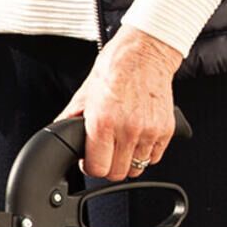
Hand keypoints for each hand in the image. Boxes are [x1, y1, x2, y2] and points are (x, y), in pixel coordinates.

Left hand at [60, 26, 183, 181]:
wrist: (145, 52)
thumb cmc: (116, 67)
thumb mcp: (85, 92)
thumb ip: (71, 117)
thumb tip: (60, 133)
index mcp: (104, 122)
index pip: (98, 168)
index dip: (91, 167)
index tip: (91, 160)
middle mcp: (128, 129)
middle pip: (117, 173)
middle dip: (108, 166)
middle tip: (105, 153)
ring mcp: (149, 131)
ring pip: (137, 168)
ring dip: (127, 161)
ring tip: (122, 145)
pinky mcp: (166, 130)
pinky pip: (154, 158)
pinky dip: (145, 154)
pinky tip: (137, 139)